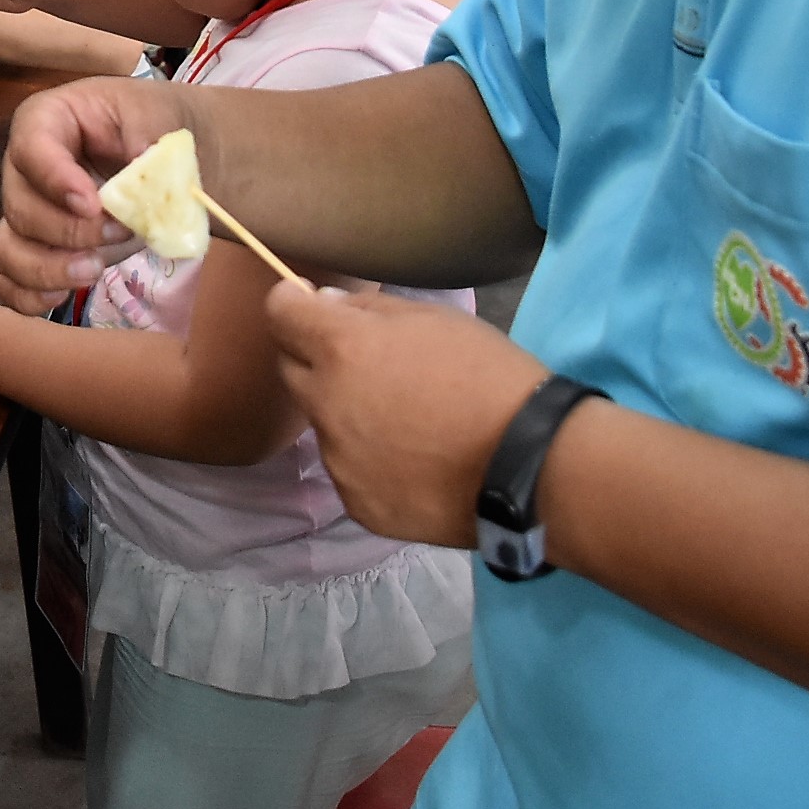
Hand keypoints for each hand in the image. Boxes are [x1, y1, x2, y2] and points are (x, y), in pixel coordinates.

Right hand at [0, 78, 194, 292]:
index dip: (56, 180)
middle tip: (120, 232)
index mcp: (46, 121)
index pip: (31, 149)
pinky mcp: (36, 249)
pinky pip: (10, 281)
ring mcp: (26, 212)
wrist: (165, 157)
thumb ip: (148, 136)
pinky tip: (61, 297)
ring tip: (93, 270)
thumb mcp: (156, 115)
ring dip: (46, 268)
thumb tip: (144, 168)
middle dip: (68, 230)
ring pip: (6, 248)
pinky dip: (28, 296)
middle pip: (19, 206)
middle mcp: (24, 168)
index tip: (94, 205)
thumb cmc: (153, 124)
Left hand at [264, 283, 546, 548]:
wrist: (530, 467)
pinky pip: (349, 470)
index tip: (308, 307)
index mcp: (342, 348)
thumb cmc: (490, 378)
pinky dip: (370, 462)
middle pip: (293, 369)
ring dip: (348, 414)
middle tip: (370, 366)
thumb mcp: (437, 320)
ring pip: (325, 423)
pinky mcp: (356, 504)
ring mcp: (338, 460)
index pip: (278, 314)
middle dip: (318, 359)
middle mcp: (326, 403)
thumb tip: (321, 306)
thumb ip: (368, 310)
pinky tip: (415, 463)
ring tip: (409, 423)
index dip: (290, 305)